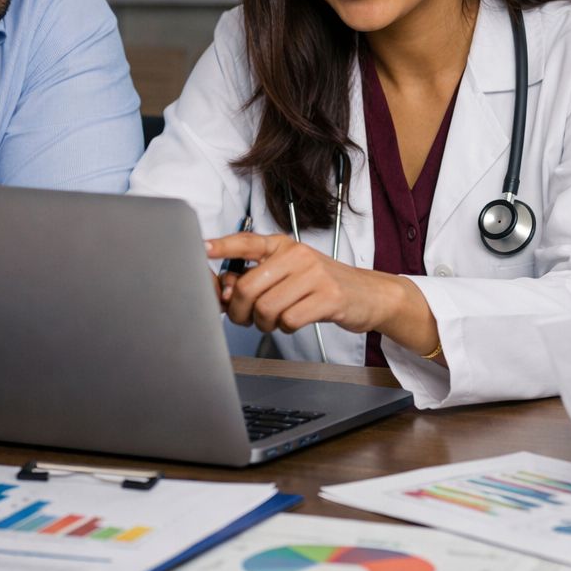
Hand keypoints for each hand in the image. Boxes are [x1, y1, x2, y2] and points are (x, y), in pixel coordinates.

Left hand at [204, 233, 436, 353]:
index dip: (222, 246)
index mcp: (284, 245)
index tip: (201, 248)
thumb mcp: (290, 274)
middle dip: (240, 312)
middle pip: (248, 287)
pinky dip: (287, 328)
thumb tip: (226, 289)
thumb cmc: (322, 285)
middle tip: (247, 319)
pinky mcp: (329, 297)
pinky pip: (289, 320)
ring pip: (266, 308)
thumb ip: (258, 279)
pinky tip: (295, 321)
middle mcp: (297, 255)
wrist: (369, 294)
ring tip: (276, 320)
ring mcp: (314, 275)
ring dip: (264, 323)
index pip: (247, 241)